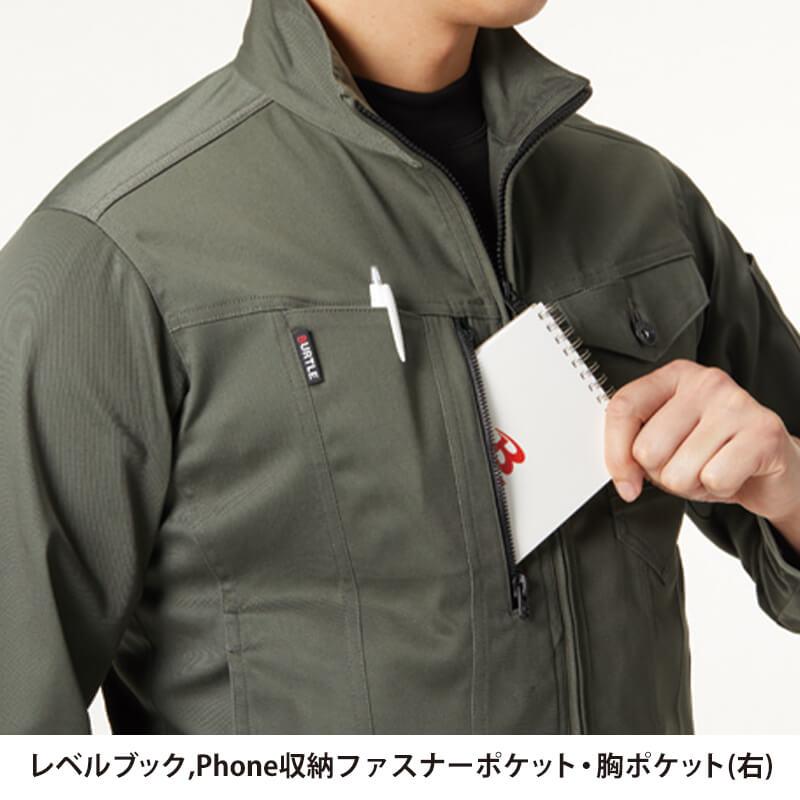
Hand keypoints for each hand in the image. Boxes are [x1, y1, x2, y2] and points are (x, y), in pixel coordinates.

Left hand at [603, 359, 799, 528]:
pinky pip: (714, 479)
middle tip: (687, 466)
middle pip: (647, 448)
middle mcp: (705, 382)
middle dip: (662, 473)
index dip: (615, 453)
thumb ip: (634, 447)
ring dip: (692, 484)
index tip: (625, 481)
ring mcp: (736, 403)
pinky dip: (719, 489)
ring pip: (678, 471)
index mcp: (673, 377)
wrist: (773, 466)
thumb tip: (623, 477)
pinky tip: (733, 474)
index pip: (623, 408)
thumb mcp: (667, 442)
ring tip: (711, 469)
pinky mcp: (763, 431)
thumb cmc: (715, 452)